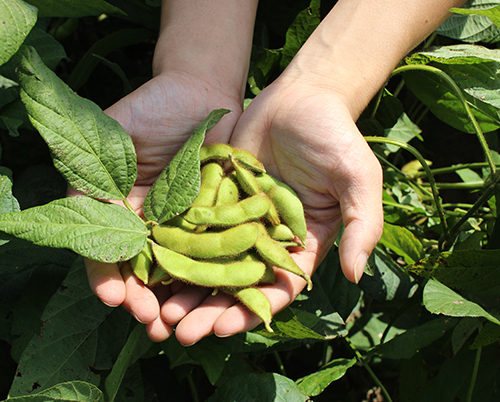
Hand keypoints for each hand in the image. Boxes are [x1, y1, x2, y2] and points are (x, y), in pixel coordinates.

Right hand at [82, 71, 241, 341]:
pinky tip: (219, 299)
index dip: (108, 275)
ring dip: (180, 300)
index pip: (109, 250)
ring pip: (182, 270)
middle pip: (146, 270)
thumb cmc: (154, 105)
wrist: (204, 91)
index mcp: (123, 208)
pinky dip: (217, 276)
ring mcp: (187, 224)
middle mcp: (153, 223)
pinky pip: (218, 251)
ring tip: (182, 327)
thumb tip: (80, 212)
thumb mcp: (116, 131)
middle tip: (152, 324)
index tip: (114, 297)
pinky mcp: (220, 219)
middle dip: (146, 299)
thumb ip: (97, 167)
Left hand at [160, 77, 383, 344]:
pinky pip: (195, 226)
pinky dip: (176, 246)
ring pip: (210, 261)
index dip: (251, 310)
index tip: (222, 329)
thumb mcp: (357, 179)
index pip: (278, 288)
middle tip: (180, 333)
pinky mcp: (218, 197)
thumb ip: (362, 224)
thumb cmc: (336, 136)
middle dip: (210, 310)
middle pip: (237, 284)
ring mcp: (240, 219)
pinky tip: (152, 263)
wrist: (302, 96)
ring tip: (160, 311)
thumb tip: (356, 274)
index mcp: (302, 243)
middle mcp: (269, 238)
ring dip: (187, 287)